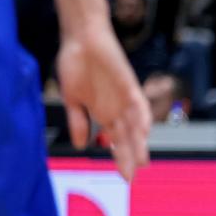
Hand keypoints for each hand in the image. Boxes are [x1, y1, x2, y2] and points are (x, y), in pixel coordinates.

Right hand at [56, 28, 150, 180]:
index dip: (121, 158)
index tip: (124, 178)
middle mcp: (117, 109)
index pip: (117, 141)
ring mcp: (124, 98)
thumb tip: (81, 145)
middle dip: (130, 157)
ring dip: (138, 142)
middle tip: (131, 178)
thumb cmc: (75, 65)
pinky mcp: (129, 84)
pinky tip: (143, 131)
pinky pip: (138, 104)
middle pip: (128, 138)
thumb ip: (78, 121)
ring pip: (135, 125)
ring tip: (141, 161)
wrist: (80, 38)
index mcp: (104, 114)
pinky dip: (141, 117)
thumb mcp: (73, 99)